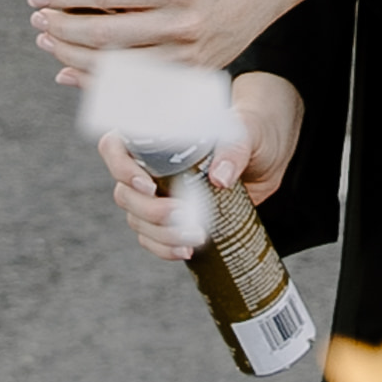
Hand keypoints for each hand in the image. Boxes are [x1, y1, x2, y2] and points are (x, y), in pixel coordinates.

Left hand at [28, 0, 346, 88]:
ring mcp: (184, 59)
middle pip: (106, 36)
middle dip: (64, 28)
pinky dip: (96, 85)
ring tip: (47, 40)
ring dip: (73, 56)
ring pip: (115, 68)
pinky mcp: (186, 79)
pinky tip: (68, 72)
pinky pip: (132, 91)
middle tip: (37, 19)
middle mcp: (181, 27)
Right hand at [98, 71, 305, 265]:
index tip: (148, 185)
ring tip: (194, 237)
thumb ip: (234, 148)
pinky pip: (152, 238)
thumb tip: (220, 177)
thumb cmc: (250, 130)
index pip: (114, 148)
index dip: (121, 168)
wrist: (267, 155)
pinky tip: (185, 250)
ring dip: (160, 234)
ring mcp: (156, 194)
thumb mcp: (247, 131)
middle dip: (150, 211)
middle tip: (181, 215)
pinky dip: (164, 248)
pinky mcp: (171, 217)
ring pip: (137, 220)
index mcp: (155, 135)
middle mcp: (148, 165)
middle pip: (124, 193)